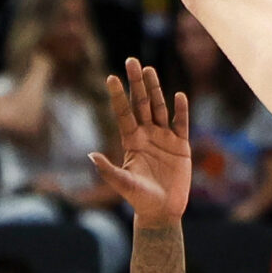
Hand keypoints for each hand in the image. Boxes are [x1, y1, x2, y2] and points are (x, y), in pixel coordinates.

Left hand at [91, 60, 190, 220]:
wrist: (162, 211)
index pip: (123, 113)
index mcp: (131, 141)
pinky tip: (179, 96)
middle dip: (137, 83)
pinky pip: (181, 124)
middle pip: (141, 104)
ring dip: (156, 89)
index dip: (118, 96)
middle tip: (131, 61)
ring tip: (150, 70)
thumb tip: (91, 156)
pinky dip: (181, 111)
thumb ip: (108, 170)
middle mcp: (147, 135)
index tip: (111, 78)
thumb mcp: (123, 184)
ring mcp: (164, 138)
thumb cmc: (140, 199)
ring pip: (159, 108)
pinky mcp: (180, 146)